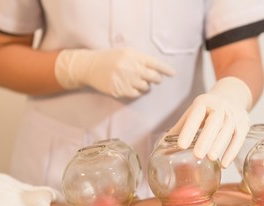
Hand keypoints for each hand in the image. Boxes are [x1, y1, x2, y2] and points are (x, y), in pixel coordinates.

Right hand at [55, 48, 174, 97]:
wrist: (90, 66)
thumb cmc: (111, 58)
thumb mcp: (126, 53)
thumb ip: (141, 59)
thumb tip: (159, 71)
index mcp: (134, 56)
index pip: (156, 64)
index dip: (166, 70)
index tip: (173, 74)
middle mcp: (132, 68)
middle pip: (154, 77)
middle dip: (155, 78)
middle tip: (152, 78)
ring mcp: (126, 80)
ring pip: (146, 87)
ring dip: (144, 85)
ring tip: (134, 80)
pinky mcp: (120, 90)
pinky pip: (136, 94)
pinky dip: (136, 92)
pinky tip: (129, 86)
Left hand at [167, 77, 251, 167]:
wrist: (232, 95)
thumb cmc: (208, 108)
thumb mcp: (194, 112)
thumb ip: (180, 127)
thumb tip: (161, 145)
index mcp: (203, 102)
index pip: (196, 116)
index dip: (188, 130)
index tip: (181, 145)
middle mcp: (220, 106)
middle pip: (214, 122)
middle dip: (206, 138)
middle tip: (197, 155)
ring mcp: (234, 114)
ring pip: (228, 130)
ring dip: (219, 145)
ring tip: (211, 158)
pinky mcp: (244, 123)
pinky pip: (239, 138)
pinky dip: (232, 152)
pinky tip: (224, 164)